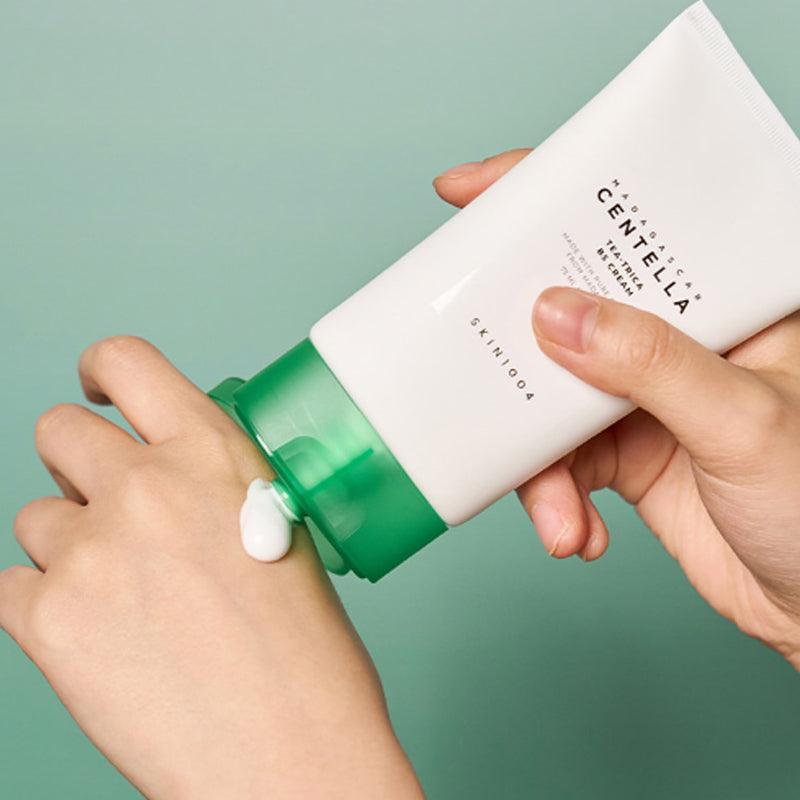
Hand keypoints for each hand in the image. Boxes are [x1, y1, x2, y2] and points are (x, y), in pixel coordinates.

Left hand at [4, 337, 421, 798]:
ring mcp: (90, 551)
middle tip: (111, 504)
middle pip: (59, 430)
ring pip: (36, 516)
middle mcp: (146, 487)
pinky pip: (13, 586)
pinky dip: (47, 604)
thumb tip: (168, 473)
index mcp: (214, 454)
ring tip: (124, 594)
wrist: (290, 751)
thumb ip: (213, 482)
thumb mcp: (279, 526)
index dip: (101, 369)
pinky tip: (102, 634)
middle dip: (80, 462)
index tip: (98, 391)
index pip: (127, 361)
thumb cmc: (307, 653)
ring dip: (69, 543)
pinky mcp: (50, 621)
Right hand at [435, 150, 799, 669]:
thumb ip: (650, 364)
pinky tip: (575, 532)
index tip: (474, 192)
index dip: (549, 198)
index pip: (633, 226)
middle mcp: (673, 338)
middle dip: (512, 338)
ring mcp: (638, 395)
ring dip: (536, 462)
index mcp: (721, 301)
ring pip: (546, 397)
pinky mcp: (617, 451)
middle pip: (568, 306)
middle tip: (461, 352)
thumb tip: (557, 316)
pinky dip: (553, 500)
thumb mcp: (741, 420)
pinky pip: (555, 460)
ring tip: (556, 511)